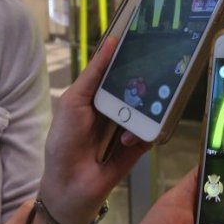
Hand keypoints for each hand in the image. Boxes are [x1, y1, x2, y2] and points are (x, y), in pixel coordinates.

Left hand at [38, 36, 150, 223]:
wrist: (69, 184)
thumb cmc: (64, 140)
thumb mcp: (74, 101)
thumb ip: (94, 73)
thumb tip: (112, 42)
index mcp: (100, 94)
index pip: (120, 70)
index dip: (132, 57)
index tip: (148, 39)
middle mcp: (117, 106)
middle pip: (139, 86)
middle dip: (147, 80)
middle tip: (158, 70)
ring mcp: (130, 124)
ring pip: (150, 107)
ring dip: (144, 109)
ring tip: (134, 114)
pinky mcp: (140, 144)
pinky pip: (152, 131)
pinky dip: (144, 131)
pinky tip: (127, 139)